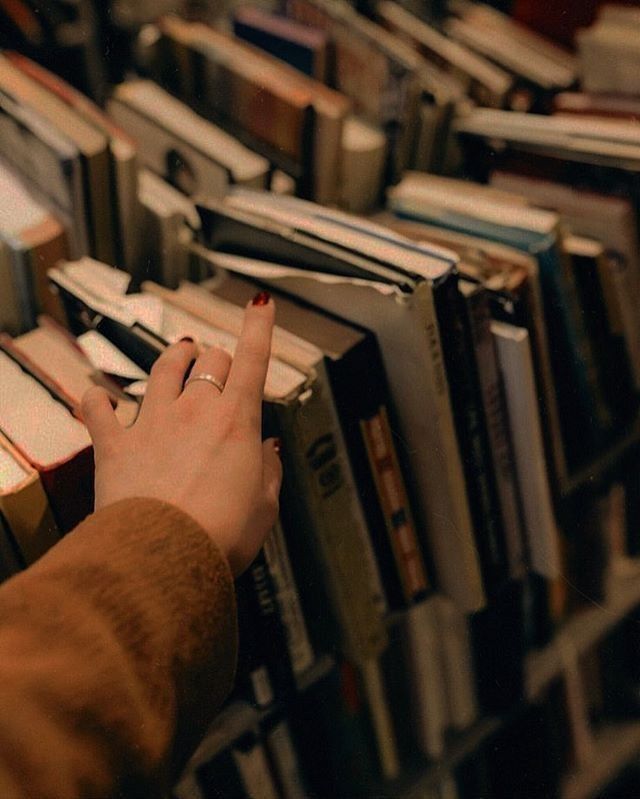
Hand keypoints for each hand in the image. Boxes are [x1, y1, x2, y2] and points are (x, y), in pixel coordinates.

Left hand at [81, 294, 281, 576]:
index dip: (259, 328)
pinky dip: (97, 401)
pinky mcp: (116, 445)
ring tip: (180, 349)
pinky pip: (100, 411)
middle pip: (209, 362)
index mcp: (236, 422)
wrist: (164, 555)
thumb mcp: (264, 507)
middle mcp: (194, 411)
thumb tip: (267, 449)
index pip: (253, 361)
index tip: (261, 305)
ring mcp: (152, 423)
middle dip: (218, 358)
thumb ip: (268, 471)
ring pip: (163, 371)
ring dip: (173, 358)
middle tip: (220, 362)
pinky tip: (94, 394)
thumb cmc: (221, 535)